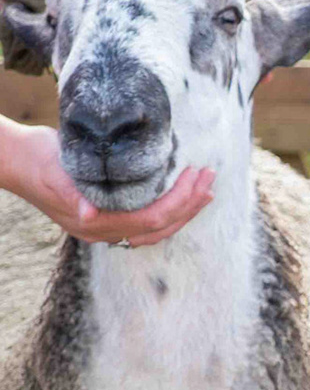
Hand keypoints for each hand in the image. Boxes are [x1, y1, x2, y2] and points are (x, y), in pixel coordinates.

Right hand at [1, 122, 213, 245]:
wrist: (13, 158)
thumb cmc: (36, 159)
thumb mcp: (57, 172)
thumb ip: (75, 195)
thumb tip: (89, 215)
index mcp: (93, 223)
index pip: (151, 219)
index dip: (179, 200)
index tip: (196, 174)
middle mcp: (101, 231)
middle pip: (159, 228)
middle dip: (189, 205)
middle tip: (210, 179)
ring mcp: (103, 227)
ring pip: (155, 229)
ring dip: (184, 210)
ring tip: (205, 190)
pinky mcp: (105, 216)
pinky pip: (145, 222)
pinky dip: (169, 209)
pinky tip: (182, 196)